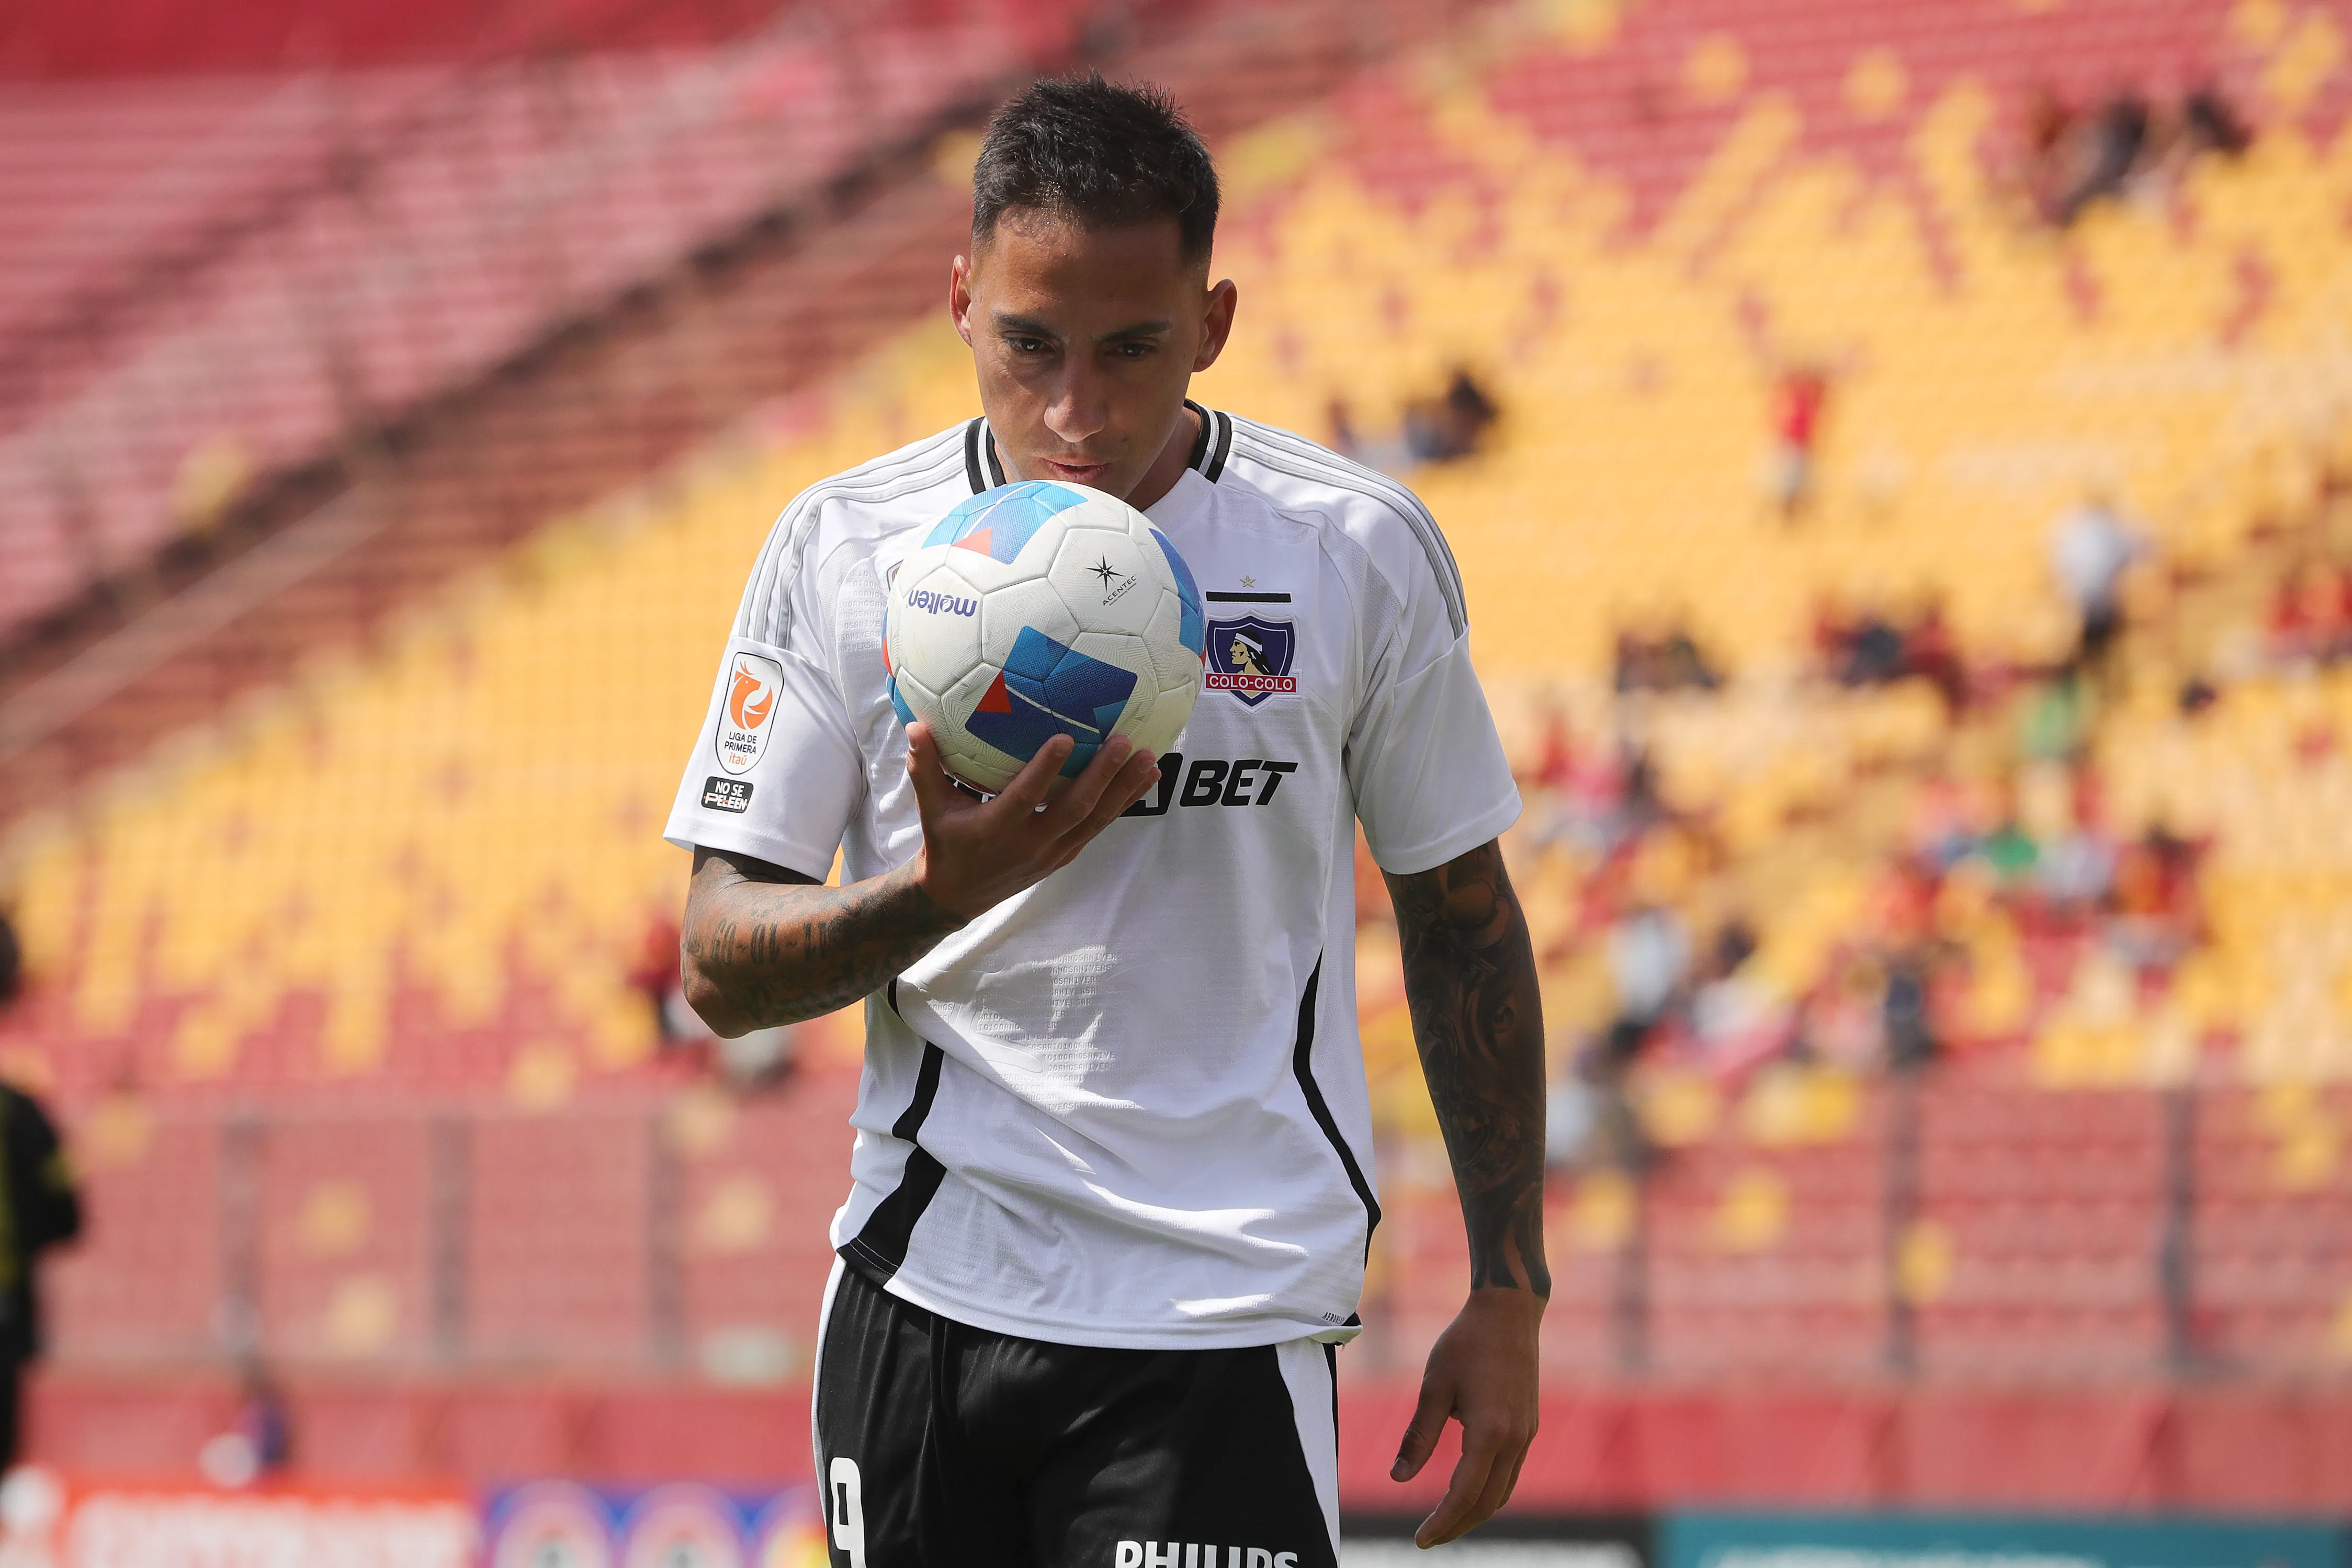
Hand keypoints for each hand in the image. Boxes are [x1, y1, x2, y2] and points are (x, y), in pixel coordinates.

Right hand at [905, 721, 1159, 919]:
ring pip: (1095, 820)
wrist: (957, 896)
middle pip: (1075, 809)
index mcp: (996, 828)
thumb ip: (925, 766)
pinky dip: (1122, 804)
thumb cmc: (944, 840)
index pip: (1025, 798)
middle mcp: (1029, 843)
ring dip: (1124, 791)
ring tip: (1151, 760)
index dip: (1046, 770)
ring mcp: (1052, 853)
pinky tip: (1144, 780)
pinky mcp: (1064, 856)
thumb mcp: (930, 806)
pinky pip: (1098, 828)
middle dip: (1103, 776)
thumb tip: (915, 725)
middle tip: (1126, 742)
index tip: (1066, 738)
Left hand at [1391, 1287, 1543, 1547]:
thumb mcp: (1434, 1386)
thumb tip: (1398, 1478)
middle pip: (1486, 1503)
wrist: (1509, 1312)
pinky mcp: (1528, 1427)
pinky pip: (1510, 1474)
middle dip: (1456, 1526)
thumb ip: (1419, 1436)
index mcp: (1489, 1432)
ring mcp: (1526, 1435)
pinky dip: (1489, 1492)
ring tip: (1444, 1522)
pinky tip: (1467, 1492)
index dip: (1441, 1522)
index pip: (1463, 1495)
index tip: (1419, 1540)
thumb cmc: (1465, 1343)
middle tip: (1427, 1539)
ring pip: (1502, 1492)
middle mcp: (1514, 1440)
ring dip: (1474, 1513)